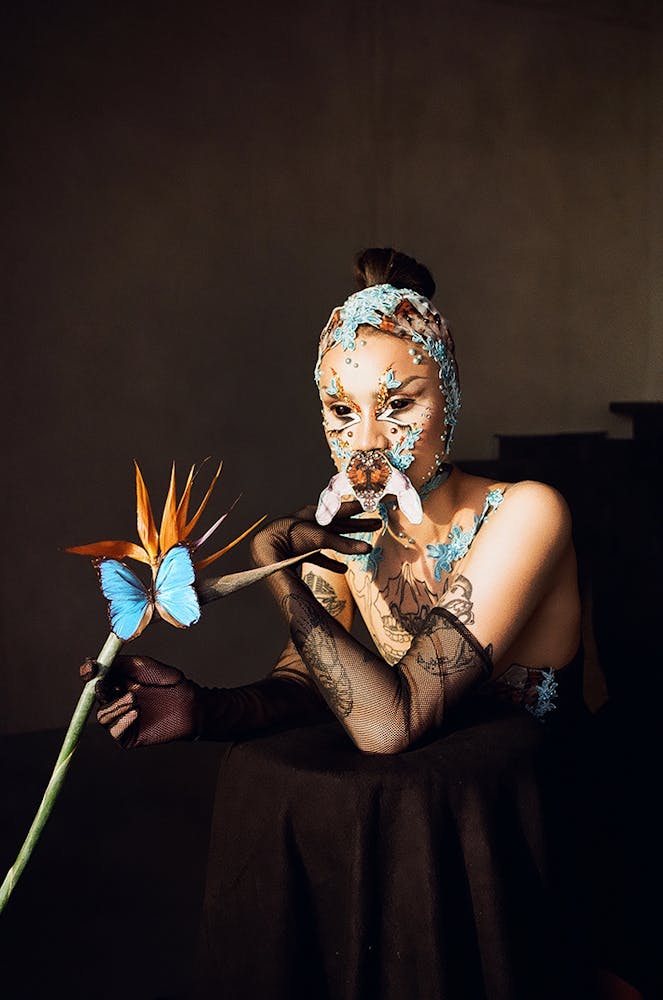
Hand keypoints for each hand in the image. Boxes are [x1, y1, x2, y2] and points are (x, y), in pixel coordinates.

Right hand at [80, 655, 199, 747]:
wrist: (188, 702)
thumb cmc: (168, 682)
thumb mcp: (141, 666)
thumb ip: (119, 664)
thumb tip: (96, 662)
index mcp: (116, 682)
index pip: (94, 679)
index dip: (88, 673)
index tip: (90, 668)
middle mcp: (115, 700)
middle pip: (94, 698)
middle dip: (101, 690)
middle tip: (112, 685)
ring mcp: (120, 719)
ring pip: (102, 715)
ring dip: (115, 706)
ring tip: (134, 699)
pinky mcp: (127, 736)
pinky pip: (114, 731)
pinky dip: (122, 721)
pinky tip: (136, 713)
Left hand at [249, 501, 381, 573]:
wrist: (266, 549)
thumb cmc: (292, 537)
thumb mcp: (321, 538)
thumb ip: (344, 544)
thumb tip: (368, 549)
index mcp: (317, 513)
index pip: (343, 508)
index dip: (359, 507)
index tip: (372, 503)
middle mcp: (312, 523)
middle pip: (341, 524)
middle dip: (359, 525)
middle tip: (377, 523)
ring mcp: (306, 538)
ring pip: (332, 539)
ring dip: (348, 543)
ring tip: (364, 545)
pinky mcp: (300, 553)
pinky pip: (320, 557)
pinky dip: (331, 562)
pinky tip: (342, 569)